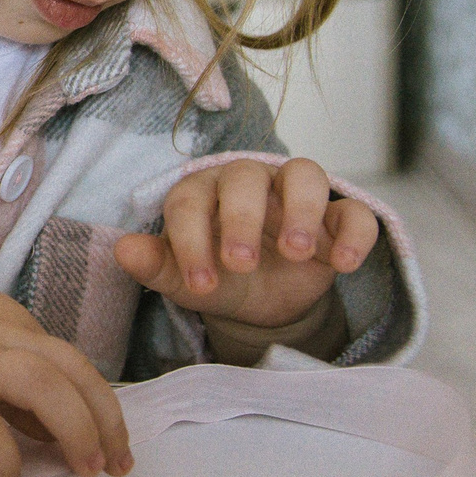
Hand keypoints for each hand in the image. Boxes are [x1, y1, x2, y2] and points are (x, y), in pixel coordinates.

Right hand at [0, 280, 132, 476]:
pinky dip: (5, 456)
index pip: (71, 361)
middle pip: (69, 368)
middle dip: (103, 419)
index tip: (114, 444)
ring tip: (83, 469)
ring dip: (75, 429)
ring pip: (41, 384)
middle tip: (113, 465)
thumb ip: (15, 382)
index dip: (102, 405)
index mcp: (9, 324)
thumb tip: (57, 430)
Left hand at [114, 157, 377, 328]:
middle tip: (241, 264)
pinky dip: (354, 232)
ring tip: (296, 253)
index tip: (200, 283)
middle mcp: (250, 182)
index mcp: (203, 192)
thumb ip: (157, 265)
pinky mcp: (337, 216)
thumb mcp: (188, 280)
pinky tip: (343, 265)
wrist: (267, 302)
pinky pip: (353, 210)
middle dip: (242, 219)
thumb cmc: (221, 277)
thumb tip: (121, 250)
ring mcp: (296, 194)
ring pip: (305, 174)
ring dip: (301, 210)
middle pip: (246, 177)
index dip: (191, 239)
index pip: (190, 199)